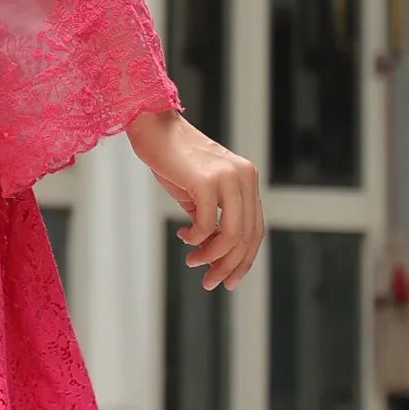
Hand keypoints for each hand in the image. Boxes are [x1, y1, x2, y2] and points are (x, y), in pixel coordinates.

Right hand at [126, 110, 262, 292]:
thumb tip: (214, 250)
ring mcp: (228, 177)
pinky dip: (196, 238)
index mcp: (247, 179)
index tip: (228, 279)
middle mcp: (244, 177)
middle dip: (229, 266)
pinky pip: (207, 223)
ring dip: (211, 257)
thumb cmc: (173, 159)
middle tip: (210, 282)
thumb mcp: (199, 191)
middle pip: (247, 236)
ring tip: (193, 262)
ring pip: (231, 234)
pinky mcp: (207, 180)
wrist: (153, 127)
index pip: (255, 229)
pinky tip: (183, 237)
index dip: (244, 259)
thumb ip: (212, 216)